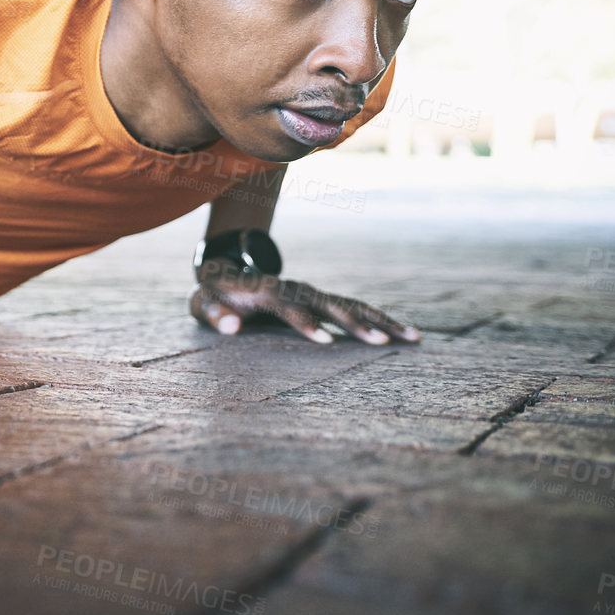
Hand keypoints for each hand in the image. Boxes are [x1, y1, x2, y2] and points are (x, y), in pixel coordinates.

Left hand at [190, 262, 419, 345]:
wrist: (225, 273)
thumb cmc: (214, 294)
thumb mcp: (203, 302)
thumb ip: (212, 313)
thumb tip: (229, 327)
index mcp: (267, 289)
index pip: (290, 305)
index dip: (306, 322)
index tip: (326, 341)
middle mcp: (296, 288)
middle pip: (329, 303)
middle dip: (355, 322)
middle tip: (380, 341)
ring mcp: (312, 293)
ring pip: (350, 305)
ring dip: (380, 319)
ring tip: (411, 337)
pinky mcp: (321, 301)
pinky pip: (354, 309)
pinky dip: (380, 319)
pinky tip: (407, 333)